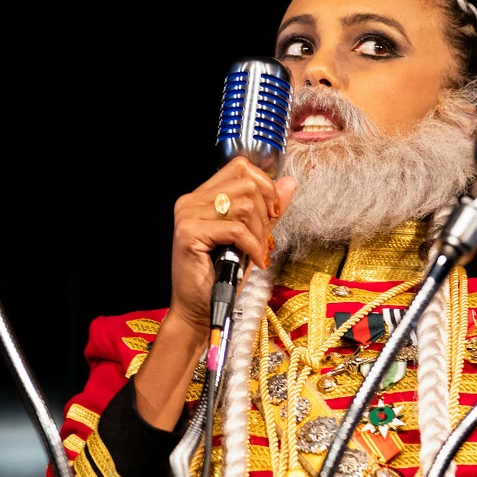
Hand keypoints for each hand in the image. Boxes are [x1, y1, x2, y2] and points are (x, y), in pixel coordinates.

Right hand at [164, 158, 297, 335]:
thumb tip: (288, 183)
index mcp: (203, 196)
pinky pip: (236, 230)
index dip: (265, 185)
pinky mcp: (189, 232)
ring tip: (256, 252)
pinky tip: (254, 261)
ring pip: (244, 205)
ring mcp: (188, 215)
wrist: (200, 309)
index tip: (273, 212)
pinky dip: (253, 247)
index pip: (240, 167)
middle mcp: (191, 200)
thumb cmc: (223, 276)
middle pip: (246, 183)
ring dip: (260, 232)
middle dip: (265, 214)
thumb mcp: (252, 237)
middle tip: (264, 240)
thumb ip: (267, 210)